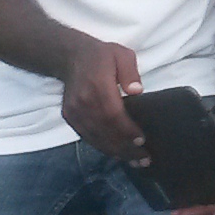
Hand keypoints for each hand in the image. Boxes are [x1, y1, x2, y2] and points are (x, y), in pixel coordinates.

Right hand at [61, 39, 147, 160]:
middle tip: (145, 159)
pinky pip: (87, 136)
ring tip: (135, 161)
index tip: (142, 140)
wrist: (69, 57)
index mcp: (97, 85)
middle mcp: (83, 102)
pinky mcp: (70, 117)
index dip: (127, 130)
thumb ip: (131, 72)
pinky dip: (102, 147)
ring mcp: (74, 111)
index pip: (112, 114)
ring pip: (96, 137)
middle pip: (105, 130)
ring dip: (115, 152)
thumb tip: (137, 90)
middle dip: (125, 147)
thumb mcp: (122, 54)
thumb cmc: (101, 56)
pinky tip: (117, 153)